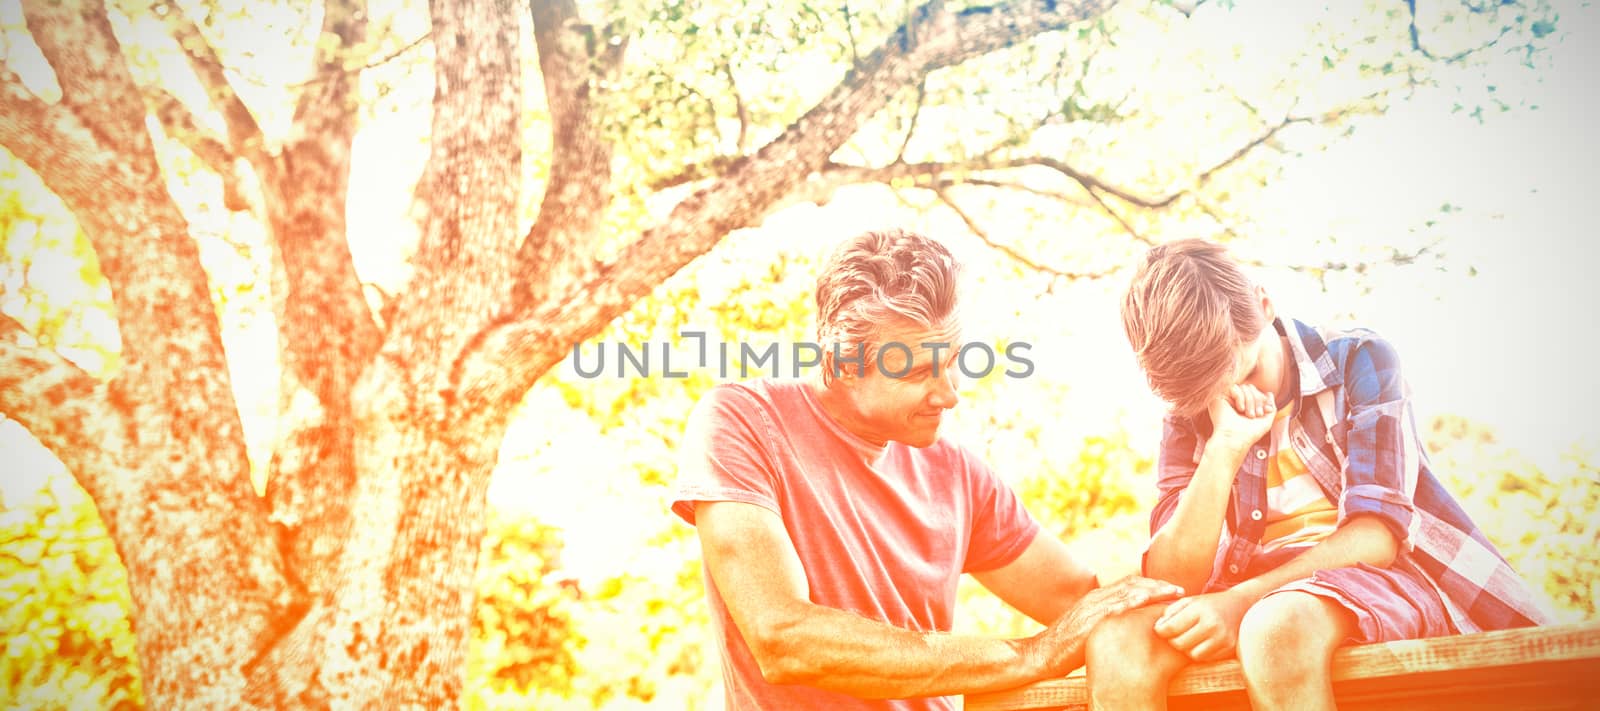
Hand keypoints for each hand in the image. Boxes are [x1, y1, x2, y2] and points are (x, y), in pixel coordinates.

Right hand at [1026, 576, 1184, 675]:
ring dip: (1154, 590)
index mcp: (1097, 599)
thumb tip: (1125, 629)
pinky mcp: (1092, 618)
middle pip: (1133, 584)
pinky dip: (1136, 601)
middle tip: (1179, 590)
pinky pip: (1118, 605)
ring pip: (1129, 591)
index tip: (1170, 591)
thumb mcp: (1089, 630)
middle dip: (1158, 585)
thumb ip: (1106, 624)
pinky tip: (1151, 601)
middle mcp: (1096, 598)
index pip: (1129, 586)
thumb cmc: (1066, 647)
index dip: (1151, 586)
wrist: (1043, 653)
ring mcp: (1094, 606)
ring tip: (1173, 594)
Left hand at [1152, 589, 1254, 661]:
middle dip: (1173, 640)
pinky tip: (1202, 642)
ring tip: (1190, 638)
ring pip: (1192, 654)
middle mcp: (1212, 624)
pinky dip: (1200, 652)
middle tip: (1175, 634)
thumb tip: (1158, 628)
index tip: (1161, 629)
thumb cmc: (1210, 604)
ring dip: (1187, 648)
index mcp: (1200, 609)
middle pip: (1180, 644)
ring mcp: (1223, 638)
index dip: (1161, 630)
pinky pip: (1206, 658)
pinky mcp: (1230, 648)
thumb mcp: (1190, 601)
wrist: (1241, 606)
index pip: (1171, 627)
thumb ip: (1171, 612)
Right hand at [1208, 384, 1274, 452]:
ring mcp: (1226, 399)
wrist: (1235, 440)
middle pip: (1251, 388)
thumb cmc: (1249, 434)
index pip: (1256, 392)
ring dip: (1250, 401)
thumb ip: (1270, 407)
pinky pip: (1234, 387)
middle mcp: (1235, 401)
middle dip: (1257, 400)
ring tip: (1248, 414)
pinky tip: (1239, 409)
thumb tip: (1269, 393)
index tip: (1266, 411)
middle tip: (1256, 415)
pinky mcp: (1218, 397)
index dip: (1263, 399)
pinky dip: (1240, 397)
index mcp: (1244, 405)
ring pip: (1244, 387)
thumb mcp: (1266, 421)